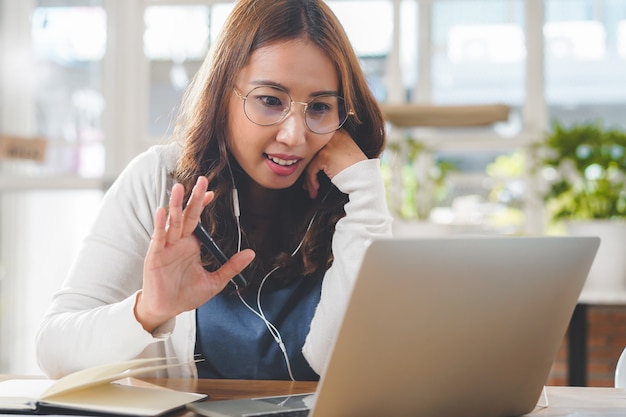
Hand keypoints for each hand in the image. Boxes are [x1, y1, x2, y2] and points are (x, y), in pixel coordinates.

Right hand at [136, 176, 254, 332]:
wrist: (167, 310)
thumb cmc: (186, 294)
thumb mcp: (215, 281)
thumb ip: (231, 267)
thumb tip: (251, 253)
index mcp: (192, 245)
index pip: (198, 219)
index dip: (204, 205)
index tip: (213, 192)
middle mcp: (179, 242)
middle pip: (187, 215)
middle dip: (194, 198)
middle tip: (202, 180)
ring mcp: (166, 247)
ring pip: (172, 222)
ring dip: (175, 205)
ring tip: (178, 188)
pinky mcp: (155, 256)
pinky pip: (159, 237)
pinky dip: (160, 224)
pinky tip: (162, 211)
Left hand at [303, 130, 366, 198]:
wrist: (365, 177)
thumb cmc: (358, 170)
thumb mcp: (346, 153)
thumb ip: (333, 150)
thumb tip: (315, 160)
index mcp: (339, 133)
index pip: (318, 144)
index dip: (313, 159)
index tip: (312, 172)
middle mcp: (332, 136)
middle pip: (312, 152)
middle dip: (308, 169)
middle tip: (308, 183)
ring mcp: (327, 145)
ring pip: (309, 162)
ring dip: (309, 179)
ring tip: (312, 189)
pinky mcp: (323, 156)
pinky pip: (311, 170)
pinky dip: (311, 180)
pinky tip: (316, 187)